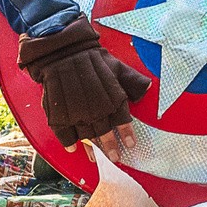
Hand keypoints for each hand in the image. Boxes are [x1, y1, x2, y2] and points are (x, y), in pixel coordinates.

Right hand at [18, 21, 150, 147]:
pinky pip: (63, 132)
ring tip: (96, 157)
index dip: (127, 134)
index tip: (131, 145)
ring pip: (86, 135)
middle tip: (115, 157)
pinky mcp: (57, 112)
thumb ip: (132, 80)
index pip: (123, 120)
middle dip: (111, 147)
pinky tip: (73, 147)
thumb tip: (149, 88)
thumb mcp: (116, 66)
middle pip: (105, 133)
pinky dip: (68, 141)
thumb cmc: (91, 59)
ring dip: (92, 148)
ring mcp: (76, 111)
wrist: (61, 49)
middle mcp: (95, 107)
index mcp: (112, 96)